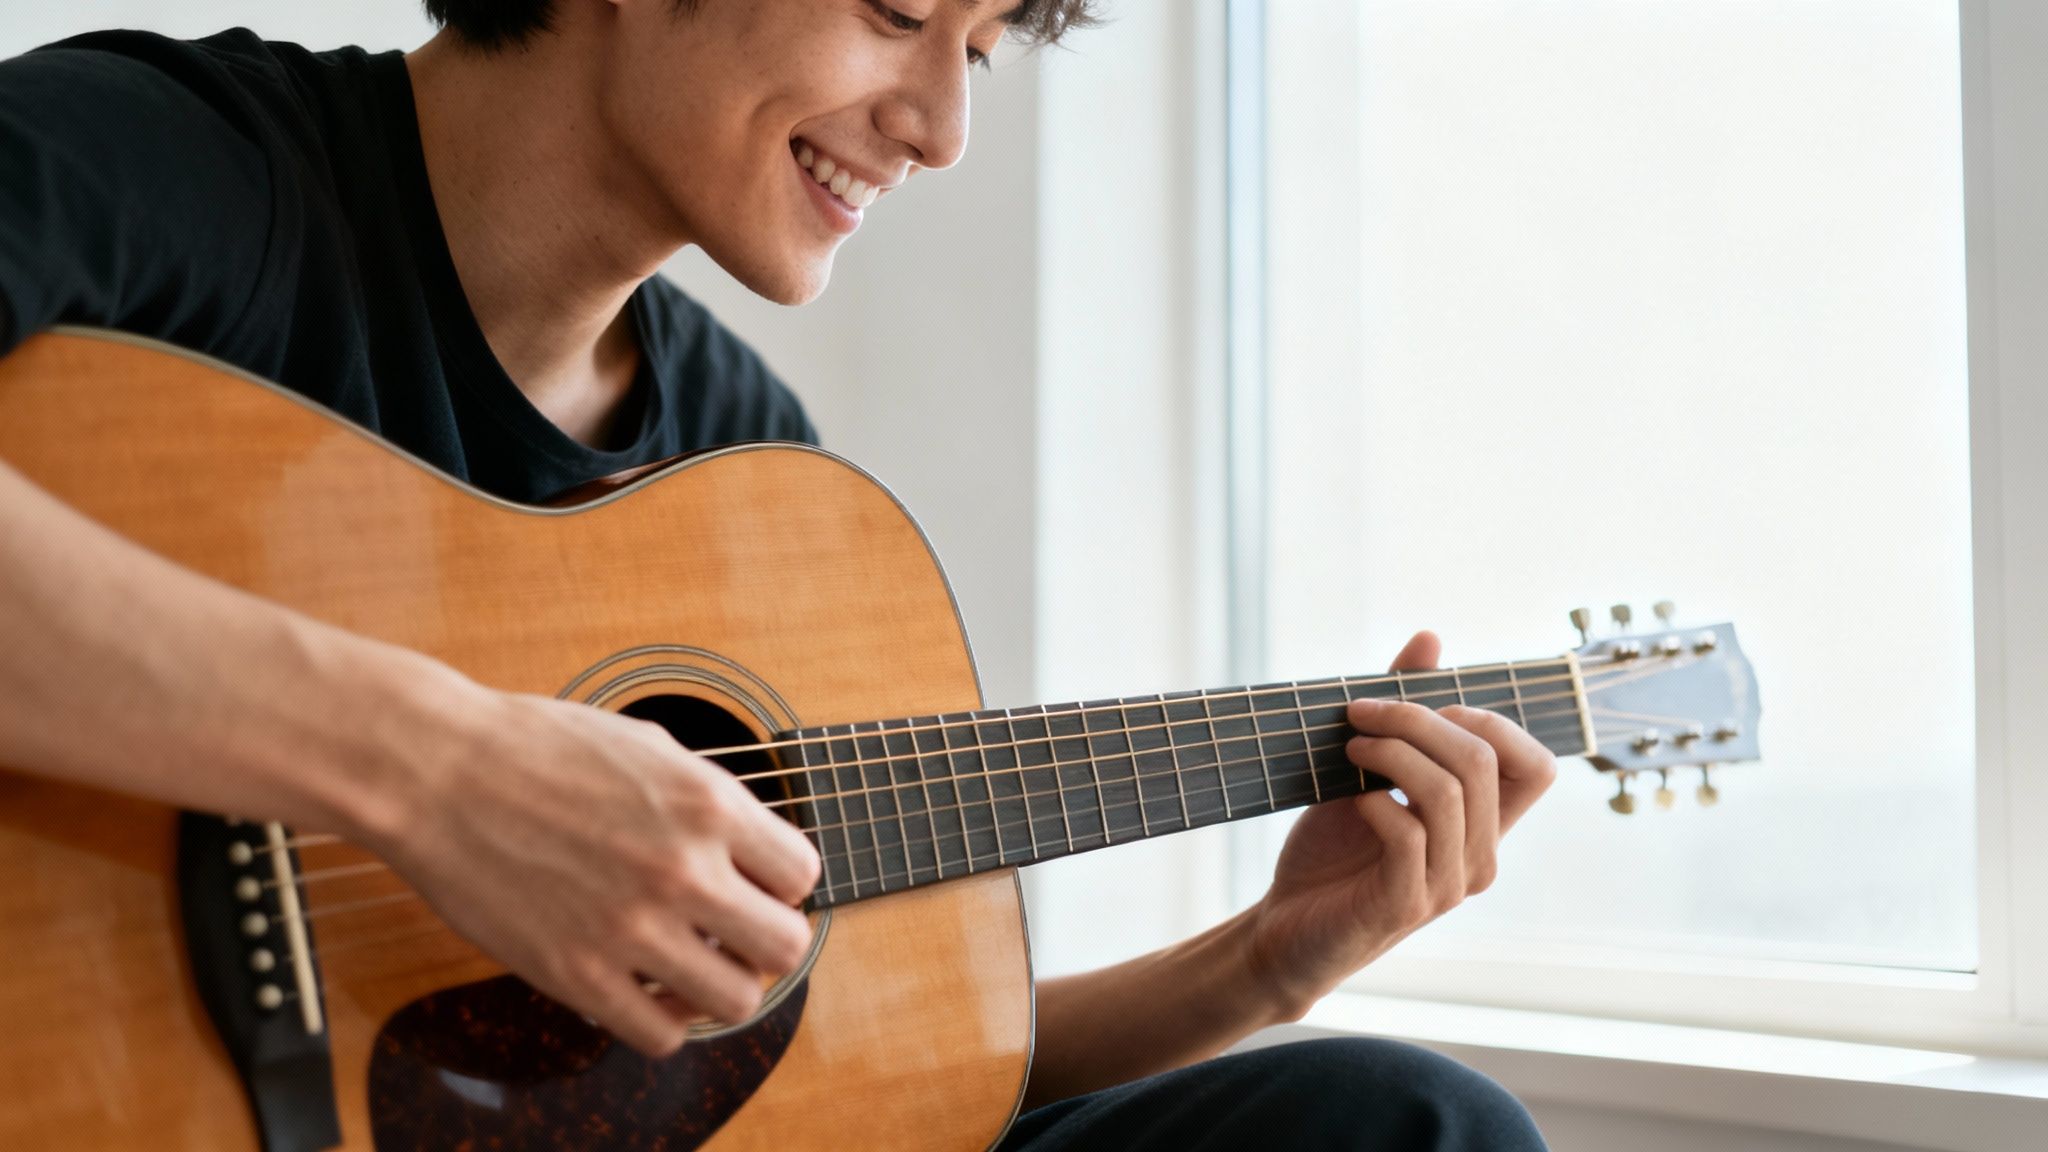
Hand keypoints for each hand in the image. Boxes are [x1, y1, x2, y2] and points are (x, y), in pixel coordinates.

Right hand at [368, 685, 820, 1056]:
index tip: (752, 884)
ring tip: (692, 964)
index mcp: (706, 802)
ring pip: (736, 1000)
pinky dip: (664, 1021)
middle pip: (785, 945)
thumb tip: (754, 848)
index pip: (802, 874)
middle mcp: (681, 868)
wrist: (437, 771)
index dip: (781, 884)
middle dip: (765, 941)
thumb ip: (709, 801)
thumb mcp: (650, 745)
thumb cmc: (536, 746)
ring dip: (722, 987)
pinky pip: (662, 1035)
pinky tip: (644, 990)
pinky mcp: (577, 974)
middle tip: (731, 932)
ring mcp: (631, 927)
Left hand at [1242, 631, 1557, 1016]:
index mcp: (1482, 828)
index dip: (1495, 722)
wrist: (1285, 932)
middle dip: (1418, 719)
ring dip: (1392, 753)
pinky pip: (1409, 833)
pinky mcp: (1405, 906)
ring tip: (1349, 747)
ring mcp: (1446, 887)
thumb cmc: (1331, 853)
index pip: (1539, 768)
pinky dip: (1376, 802)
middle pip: (1483, 761)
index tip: (1432, 706)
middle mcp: (1478, 859)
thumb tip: (1430, 638)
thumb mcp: (1366, 774)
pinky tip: (1350, 799)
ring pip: (1449, 792)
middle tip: (1360, 712)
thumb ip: (1402, 714)